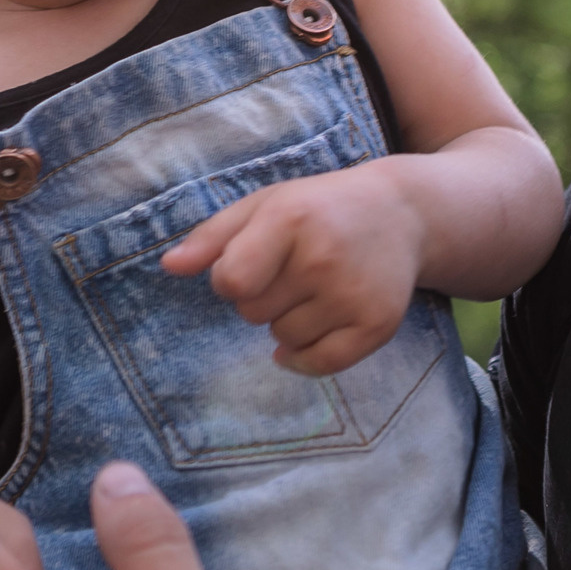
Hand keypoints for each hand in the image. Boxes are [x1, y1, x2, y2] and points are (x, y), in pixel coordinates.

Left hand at [159, 163, 422, 374]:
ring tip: (316, 287)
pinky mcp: (378, 325)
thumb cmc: (319, 208)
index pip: (231, 281)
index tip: (252, 261)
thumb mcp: (265, 204)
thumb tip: (168, 267)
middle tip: (295, 268)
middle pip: (253, 314)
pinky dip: (306, 357)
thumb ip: (213, 236)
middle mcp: (324, 259)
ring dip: (288, 321)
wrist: (402, 212)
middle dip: (263, 297)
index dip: (231, 278)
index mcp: (290, 220)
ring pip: (284, 340)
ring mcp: (353, 295)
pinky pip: (320, 365)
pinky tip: (314, 327)